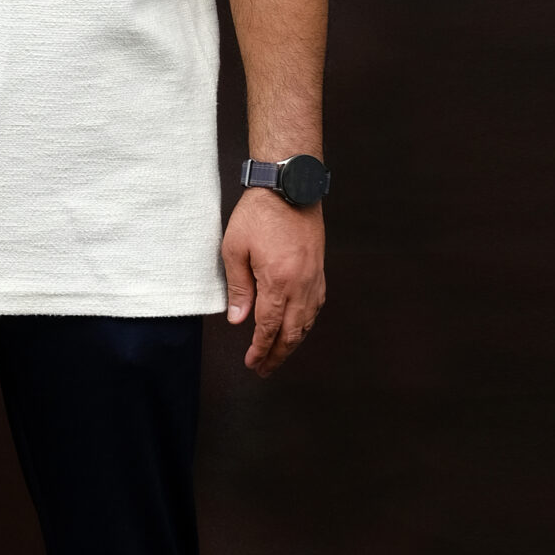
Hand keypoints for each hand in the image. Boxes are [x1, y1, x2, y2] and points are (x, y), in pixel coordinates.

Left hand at [221, 191, 325, 375]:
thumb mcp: (234, 249)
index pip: (268, 328)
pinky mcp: (319, 269)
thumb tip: (238, 319)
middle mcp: (301, 284)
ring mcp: (314, 277)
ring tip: (279, 354)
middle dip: (277, 355)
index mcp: (277, 282)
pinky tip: (298, 328)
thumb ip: (238, 287)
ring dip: (293, 342)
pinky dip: (306, 323)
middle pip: (291, 332)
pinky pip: (316, 305)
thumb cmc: (258, 214)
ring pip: (307, 322)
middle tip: (264, 369)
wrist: (289, 186)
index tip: (252, 363)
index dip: (260, 349)